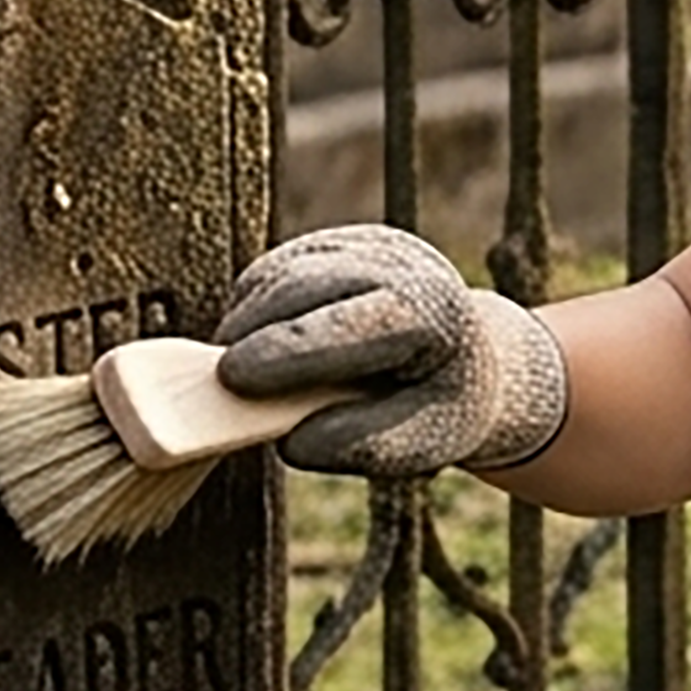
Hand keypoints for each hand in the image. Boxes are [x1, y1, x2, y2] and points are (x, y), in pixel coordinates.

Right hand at [210, 223, 569, 478]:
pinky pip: (276, 269)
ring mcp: (366, 244)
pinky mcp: (337, 242)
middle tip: (218, 382)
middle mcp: (400, 264)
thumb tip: (292, 444)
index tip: (232, 378)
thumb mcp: (427, 444)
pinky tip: (256, 342)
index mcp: (432, 315)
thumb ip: (367, 449)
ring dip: (248, 320)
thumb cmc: (444, 403)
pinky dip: (254, 306)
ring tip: (241, 370)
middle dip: (252, 332)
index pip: (348, 326)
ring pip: (281, 273)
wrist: (473, 352)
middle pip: (303, 288)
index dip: (285, 351)